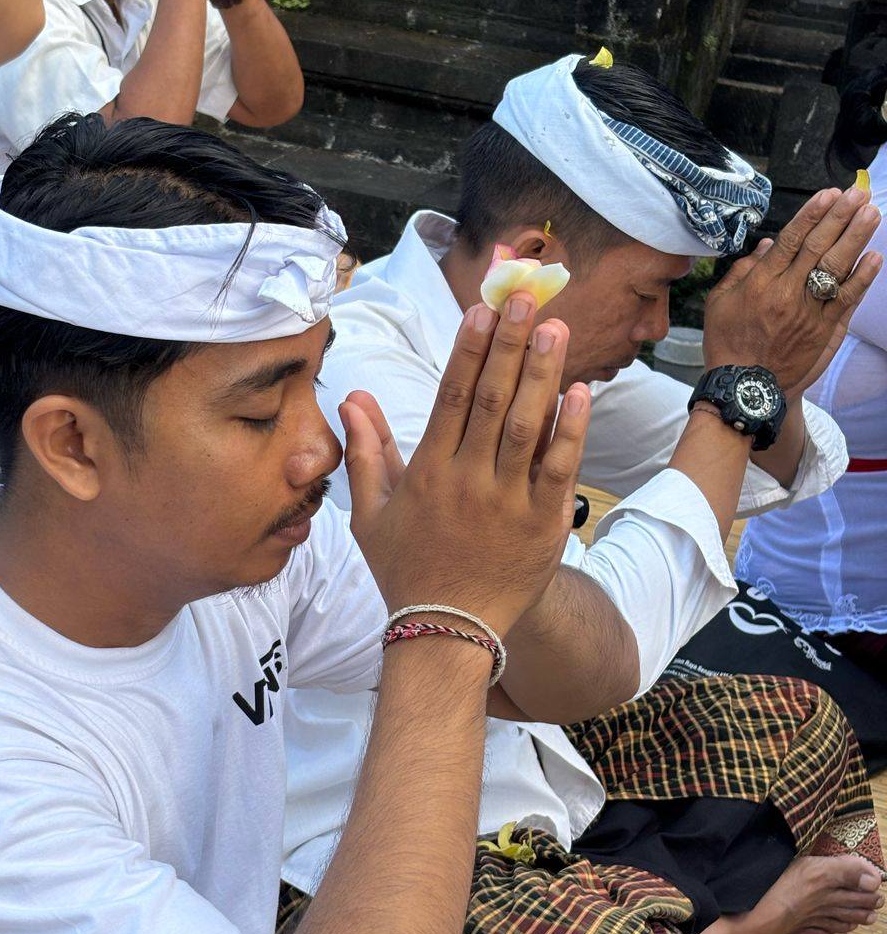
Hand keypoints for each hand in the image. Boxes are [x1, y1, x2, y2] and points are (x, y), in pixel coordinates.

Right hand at [343, 297, 590, 633]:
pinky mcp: (541, 525)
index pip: (451, 397)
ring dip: (541, 373)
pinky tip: (580, 392)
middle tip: (525, 299)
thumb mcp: (370, 514)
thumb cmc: (405, 570)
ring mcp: (506, 502)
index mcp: (427, 473)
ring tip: (554, 328)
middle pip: (490, 399)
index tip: (481, 310)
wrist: (446, 634)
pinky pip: (559, 469)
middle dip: (508, 344)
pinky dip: (570, 430)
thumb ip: (365, 452)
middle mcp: (467, 481)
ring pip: (526, 426)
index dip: (468, 350)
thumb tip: (352, 397)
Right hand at [704, 185, 882, 398]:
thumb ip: (742, 271)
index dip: (812, 216)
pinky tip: (874, 257)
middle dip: (839, 217)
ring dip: (856, 239)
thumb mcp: (720, 304)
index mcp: (760, 285)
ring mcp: (808, 313)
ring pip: (836, 269)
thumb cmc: (728, 344)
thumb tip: (768, 246)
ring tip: (872, 213)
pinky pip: (846, 300)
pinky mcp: (823, 331)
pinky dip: (862, 278)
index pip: (791, 241)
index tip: (828, 195)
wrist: (745, 388)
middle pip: (818, 248)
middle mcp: (787, 295)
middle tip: (858, 193)